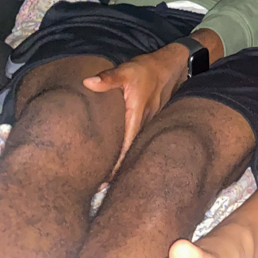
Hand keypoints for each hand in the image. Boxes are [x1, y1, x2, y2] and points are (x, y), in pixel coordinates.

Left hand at [83, 42, 189, 175]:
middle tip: (97, 190)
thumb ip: (108, 78)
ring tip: (104, 181)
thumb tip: (87, 82)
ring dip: (121, 163)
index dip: (114, 167)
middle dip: (115, 172)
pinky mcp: (146, 121)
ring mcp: (146, 124)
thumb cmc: (146, 69)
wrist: (170, 67)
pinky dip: (126, 151)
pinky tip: (118, 158)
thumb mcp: (127, 71)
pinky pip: (135, 140)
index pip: (124, 148)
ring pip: (132, 148)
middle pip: (129, 153)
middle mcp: (142, 124)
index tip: (102, 184)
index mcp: (135, 116)